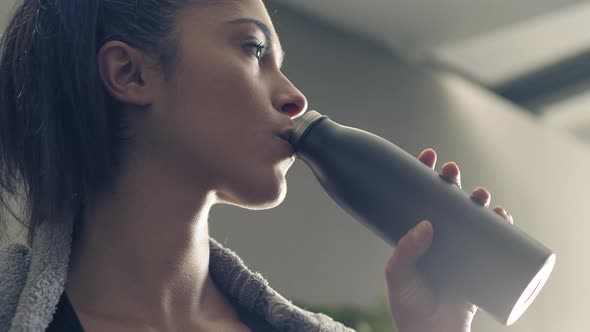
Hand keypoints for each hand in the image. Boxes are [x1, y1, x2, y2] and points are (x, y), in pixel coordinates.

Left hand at [384, 148, 513, 331]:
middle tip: (451, 171)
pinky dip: (500, 224)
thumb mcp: (398, 275)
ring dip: (478, 199)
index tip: (427, 157)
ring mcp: (459, 248)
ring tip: (479, 194)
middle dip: (451, 181)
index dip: (423, 175)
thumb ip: (406, 251)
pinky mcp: (479, 263)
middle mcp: (438, 236)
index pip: (418, 197)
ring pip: (471, 216)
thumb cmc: (409, 305)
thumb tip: (425, 225)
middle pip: (447, 200)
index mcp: (416, 234)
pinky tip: (500, 214)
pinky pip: (493, 240)